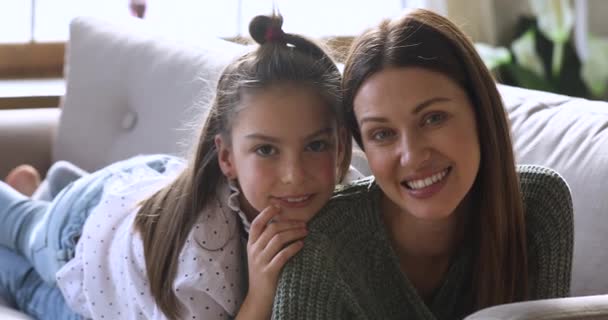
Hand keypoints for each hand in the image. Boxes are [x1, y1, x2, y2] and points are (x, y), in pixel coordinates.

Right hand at [236, 205, 306, 319]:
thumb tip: (282, 223)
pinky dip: (293, 248)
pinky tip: (301, 245)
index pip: (257, 223)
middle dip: (290, 224)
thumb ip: (265, 240)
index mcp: (251, 244)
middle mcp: (254, 250)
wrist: (258, 297)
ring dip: (294, 233)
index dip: (267, 213)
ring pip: (278, 240)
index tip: (279, 207)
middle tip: (304, 224)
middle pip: (272, 229)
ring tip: (306, 232)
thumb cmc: (263, 272)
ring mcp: (261, 261)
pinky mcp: (269, 272)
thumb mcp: (259, 254)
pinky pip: (282, 255)